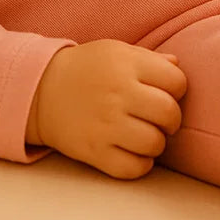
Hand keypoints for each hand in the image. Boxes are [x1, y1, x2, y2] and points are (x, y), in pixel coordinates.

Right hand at [27, 40, 186, 179]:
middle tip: (161, 119)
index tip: (166, 92)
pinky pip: (134, 168)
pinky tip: (134, 151)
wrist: (42, 90)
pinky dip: (141, 164)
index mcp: (126, 64)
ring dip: (156, 142)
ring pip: (155, 143)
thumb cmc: (86, 69)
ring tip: (144, 134)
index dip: (177, 89)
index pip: (176, 81)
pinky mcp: (95, 151)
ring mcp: (106, 124)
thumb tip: (177, 67)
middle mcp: (118, 93)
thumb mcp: (116, 51)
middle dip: (172, 119)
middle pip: (169, 113)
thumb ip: (149, 59)